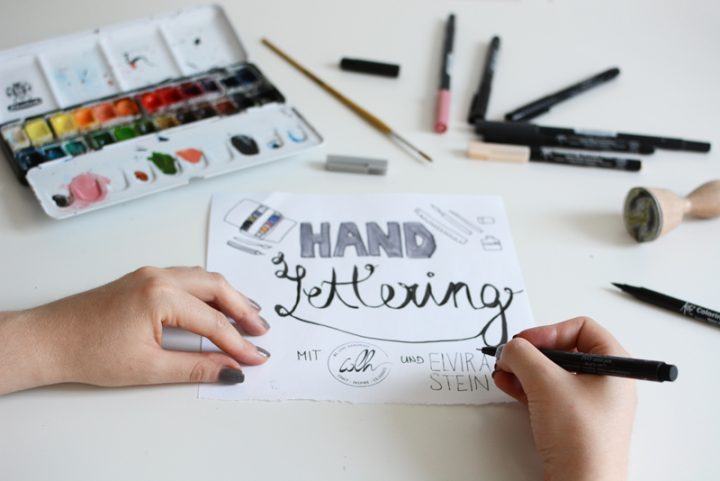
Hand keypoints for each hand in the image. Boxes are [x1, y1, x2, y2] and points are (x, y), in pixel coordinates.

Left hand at [0, 267, 269, 394]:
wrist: (49, 339)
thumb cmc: (89, 352)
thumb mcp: (149, 368)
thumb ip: (196, 367)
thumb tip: (229, 371)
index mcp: (161, 296)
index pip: (213, 321)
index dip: (238, 342)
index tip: (255, 358)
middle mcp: (159, 276)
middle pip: (216, 287)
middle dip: (243, 309)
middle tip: (261, 332)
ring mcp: (150, 274)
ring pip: (203, 278)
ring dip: (228, 297)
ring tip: (247, 316)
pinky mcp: (144, 278)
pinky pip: (188, 278)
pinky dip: (208, 291)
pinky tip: (216, 304)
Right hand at [492, 317, 636, 480]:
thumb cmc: (581, 439)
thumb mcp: (546, 382)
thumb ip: (523, 355)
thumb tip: (511, 348)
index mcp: (614, 366)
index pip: (582, 328)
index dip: (550, 330)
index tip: (525, 342)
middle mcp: (605, 383)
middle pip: (564, 350)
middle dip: (532, 352)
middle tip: (511, 356)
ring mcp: (590, 405)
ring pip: (552, 373)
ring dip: (524, 369)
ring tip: (503, 370)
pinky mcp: (573, 423)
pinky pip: (548, 394)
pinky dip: (526, 387)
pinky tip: (507, 385)